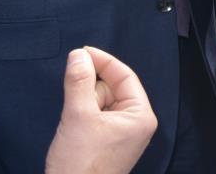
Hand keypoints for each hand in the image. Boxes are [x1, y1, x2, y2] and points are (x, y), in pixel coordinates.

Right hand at [45, 47, 156, 173]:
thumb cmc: (80, 163)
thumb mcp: (78, 115)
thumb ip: (79, 82)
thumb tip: (79, 55)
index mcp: (141, 115)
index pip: (125, 76)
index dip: (103, 61)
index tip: (81, 51)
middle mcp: (137, 123)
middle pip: (112, 88)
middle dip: (91, 89)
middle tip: (75, 103)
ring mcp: (122, 134)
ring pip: (101, 102)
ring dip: (84, 104)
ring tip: (75, 124)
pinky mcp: (108, 142)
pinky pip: (96, 117)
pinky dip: (83, 115)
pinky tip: (74, 127)